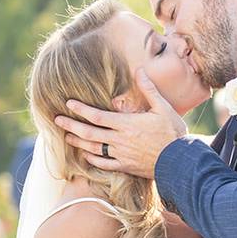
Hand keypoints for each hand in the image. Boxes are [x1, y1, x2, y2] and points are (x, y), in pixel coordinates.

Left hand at [55, 69, 186, 178]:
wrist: (180, 161)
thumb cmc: (173, 133)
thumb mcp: (163, 107)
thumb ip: (148, 89)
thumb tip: (139, 70)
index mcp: (126, 124)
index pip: (97, 115)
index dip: (80, 109)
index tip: (68, 103)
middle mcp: (119, 140)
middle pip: (89, 132)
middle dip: (71, 125)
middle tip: (56, 120)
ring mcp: (121, 155)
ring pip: (93, 148)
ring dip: (78, 142)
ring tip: (67, 136)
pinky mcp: (126, 167)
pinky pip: (104, 164)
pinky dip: (92, 159)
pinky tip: (85, 155)